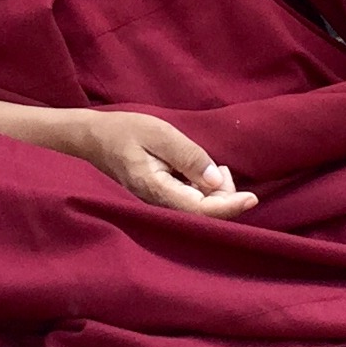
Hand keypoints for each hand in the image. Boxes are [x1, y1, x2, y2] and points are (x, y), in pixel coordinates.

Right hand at [74, 110, 258, 218]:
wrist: (93, 139)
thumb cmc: (125, 131)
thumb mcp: (159, 134)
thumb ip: (188, 157)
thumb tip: (216, 181)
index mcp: (156, 190)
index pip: (200, 210)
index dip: (229, 207)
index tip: (252, 198)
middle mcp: (157, 204)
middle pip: (203, 215)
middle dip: (224, 197)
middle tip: (224, 168)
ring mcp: (158, 204)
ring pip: (197, 211)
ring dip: (215, 194)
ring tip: (216, 168)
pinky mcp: (160, 200)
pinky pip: (189, 204)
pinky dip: (204, 191)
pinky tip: (204, 174)